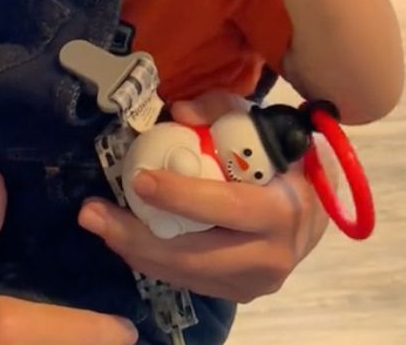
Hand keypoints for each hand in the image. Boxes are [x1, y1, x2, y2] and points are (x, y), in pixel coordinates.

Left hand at [77, 92, 331, 302]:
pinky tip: (124, 237)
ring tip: (98, 223)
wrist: (313, 212)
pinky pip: (187, 280)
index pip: (229, 208)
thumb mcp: (262, 127)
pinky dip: (152, 259)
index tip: (141, 180)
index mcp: (284, 211)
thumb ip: (224, 111)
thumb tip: (180, 111)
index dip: (183, 197)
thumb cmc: (284, 162)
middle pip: (195, 256)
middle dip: (138, 237)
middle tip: (93, 213)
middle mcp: (271, 257)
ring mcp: (253, 283)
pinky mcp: (236, 294)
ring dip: (135, 250)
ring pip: (185, 274)